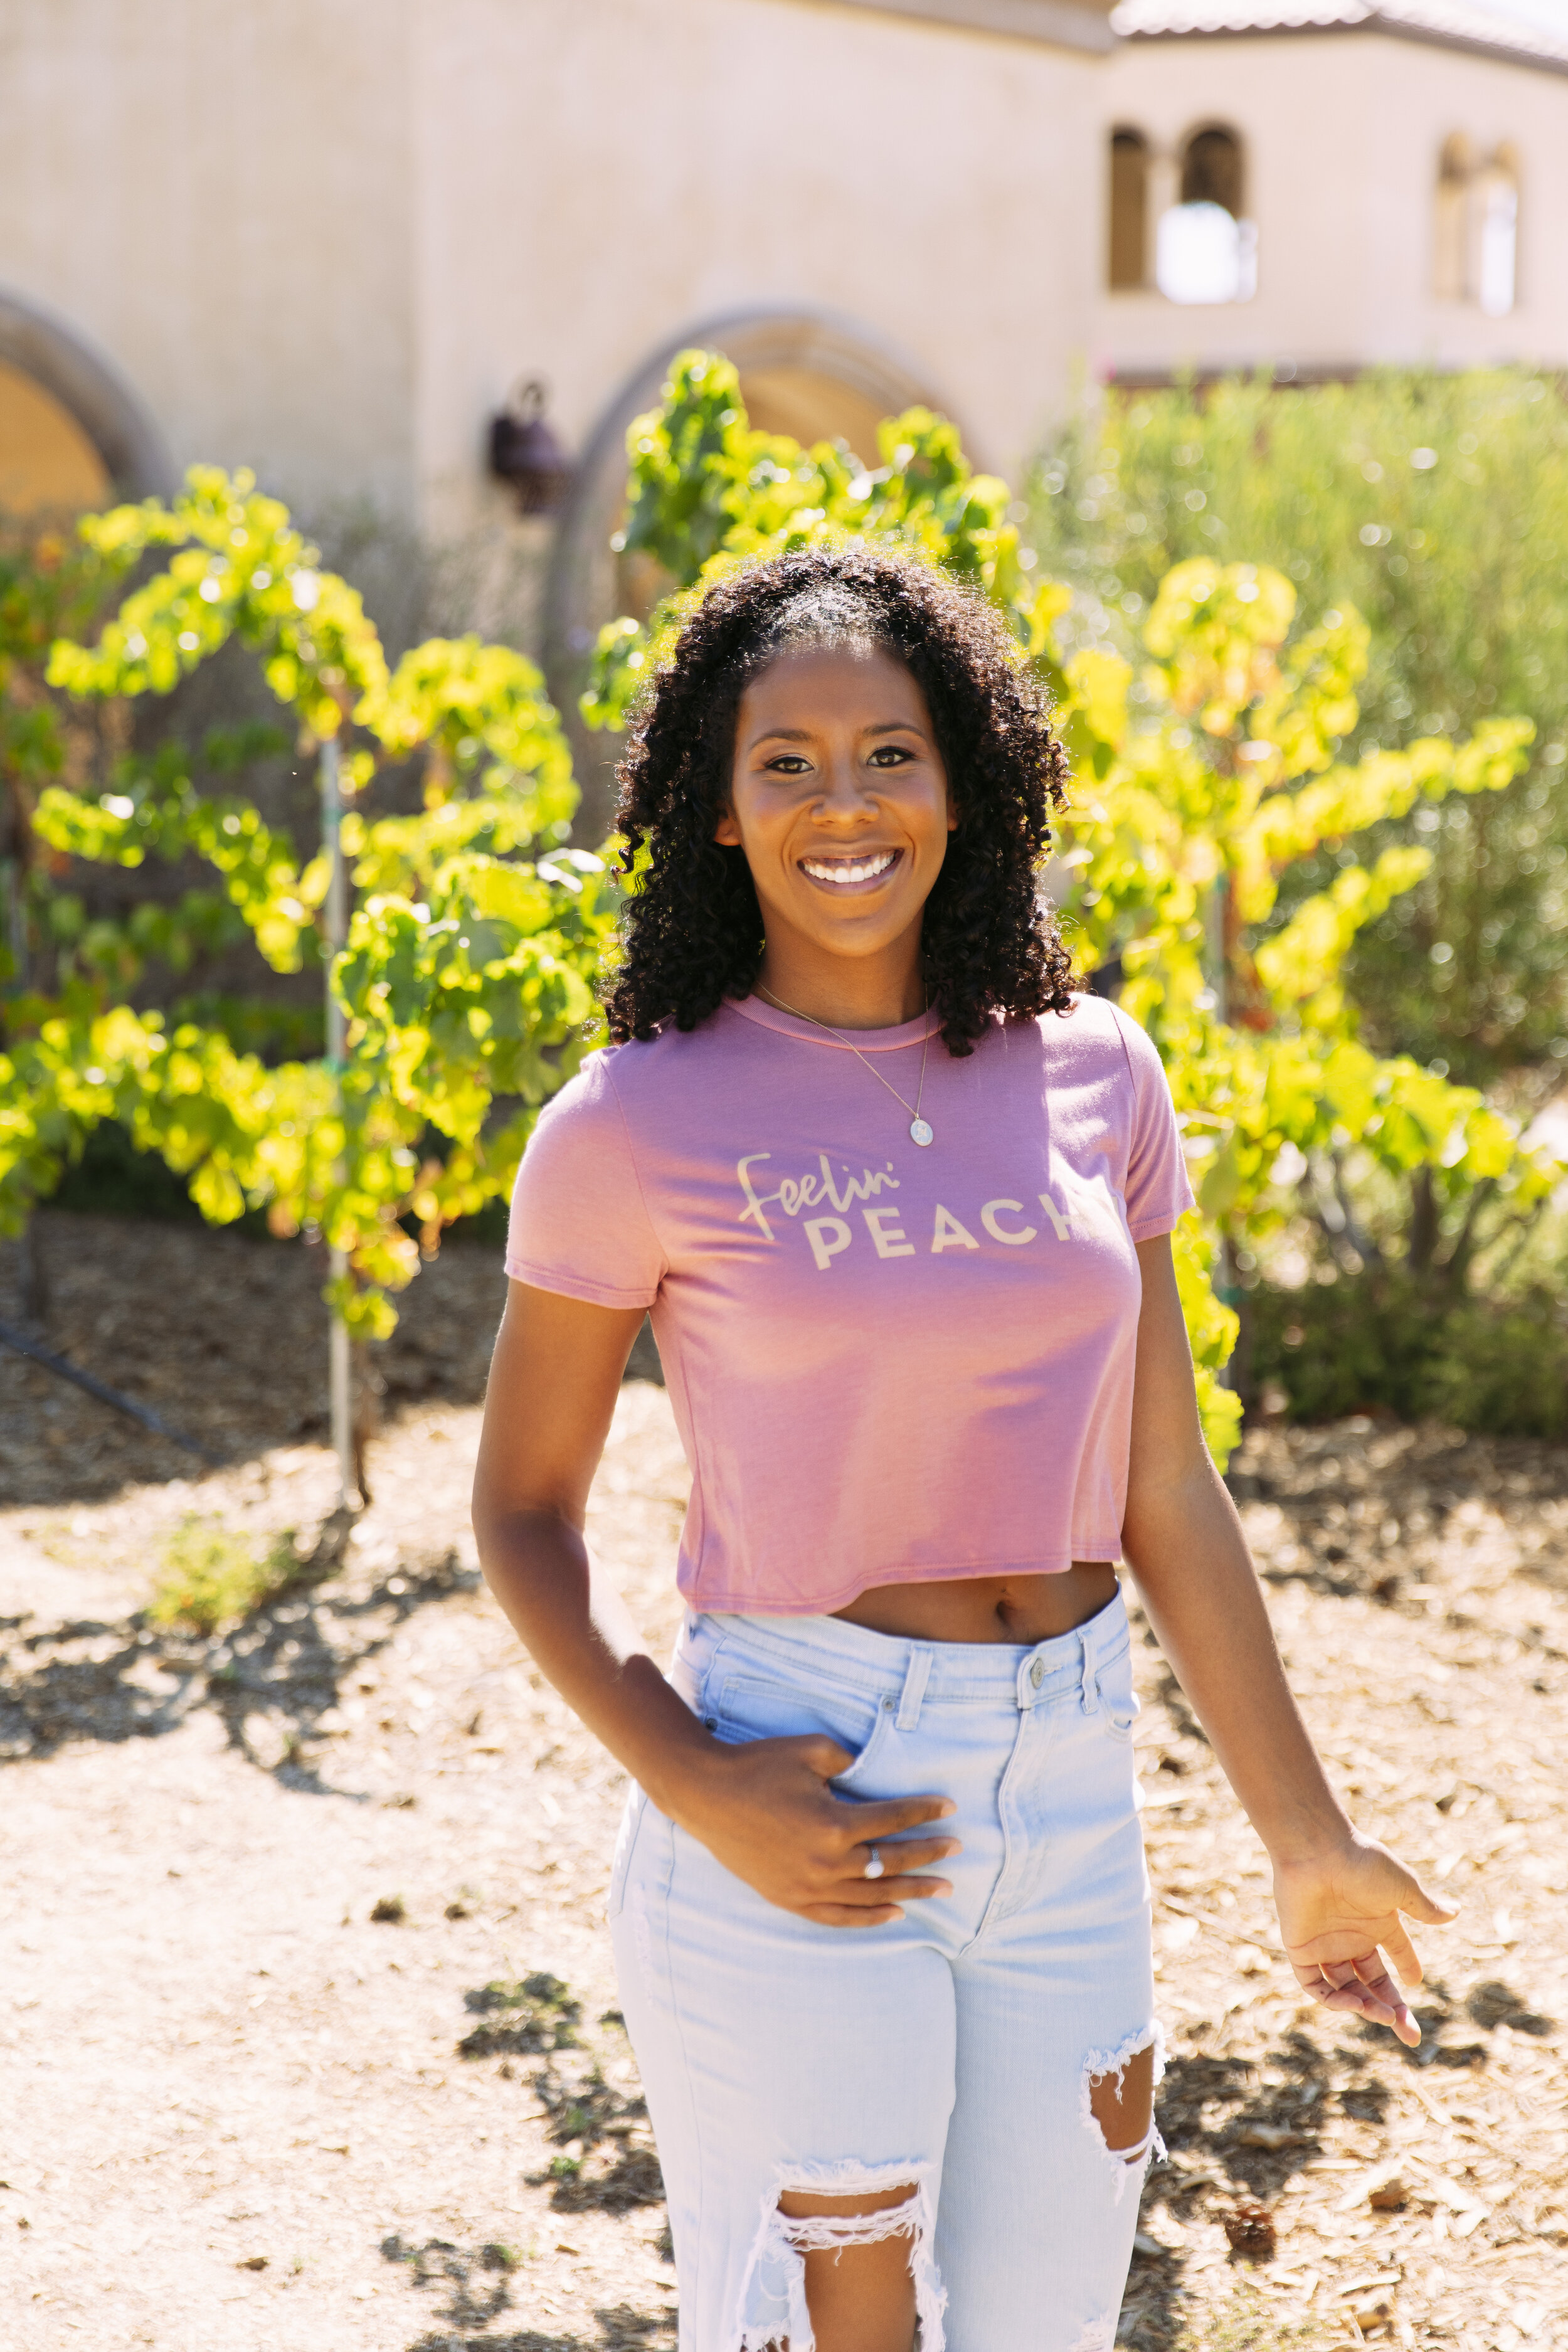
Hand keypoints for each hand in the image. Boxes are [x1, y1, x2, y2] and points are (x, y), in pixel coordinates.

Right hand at [667, 1732, 959, 1926]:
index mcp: (834, 1823)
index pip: (893, 1820)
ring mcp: (807, 1886)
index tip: (950, 1808)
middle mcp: (826, 1862)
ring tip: (941, 1890)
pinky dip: (869, 1917)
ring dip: (910, 1891)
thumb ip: (850, 1760)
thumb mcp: (810, 1750)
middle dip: (928, 1855)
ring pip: (872, 1896)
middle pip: (890, 1862)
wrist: (705, 1795)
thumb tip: (874, 1770)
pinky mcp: (789, 1898)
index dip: (924, 1812)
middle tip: (957, 1851)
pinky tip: (895, 1914)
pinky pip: (838, 1916)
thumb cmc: (758, 1765)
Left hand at [1272, 1831, 1458, 2045]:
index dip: (1407, 1968)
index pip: (1396, 1952)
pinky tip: (1355, 2004)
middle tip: (1411, 2034)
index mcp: (1377, 1920)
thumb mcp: (1402, 1887)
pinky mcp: (1300, 1948)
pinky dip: (1334, 2000)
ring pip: (1346, 1988)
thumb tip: (1455, 1912)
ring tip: (1386, 2016)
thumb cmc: (1362, 1864)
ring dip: (1367, 2007)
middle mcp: (1351, 1935)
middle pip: (1372, 1981)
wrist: (1318, 1851)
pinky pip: (1315, 1985)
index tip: (1415, 1982)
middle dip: (1392, 2009)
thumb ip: (1425, 1907)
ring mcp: (1325, 1943)